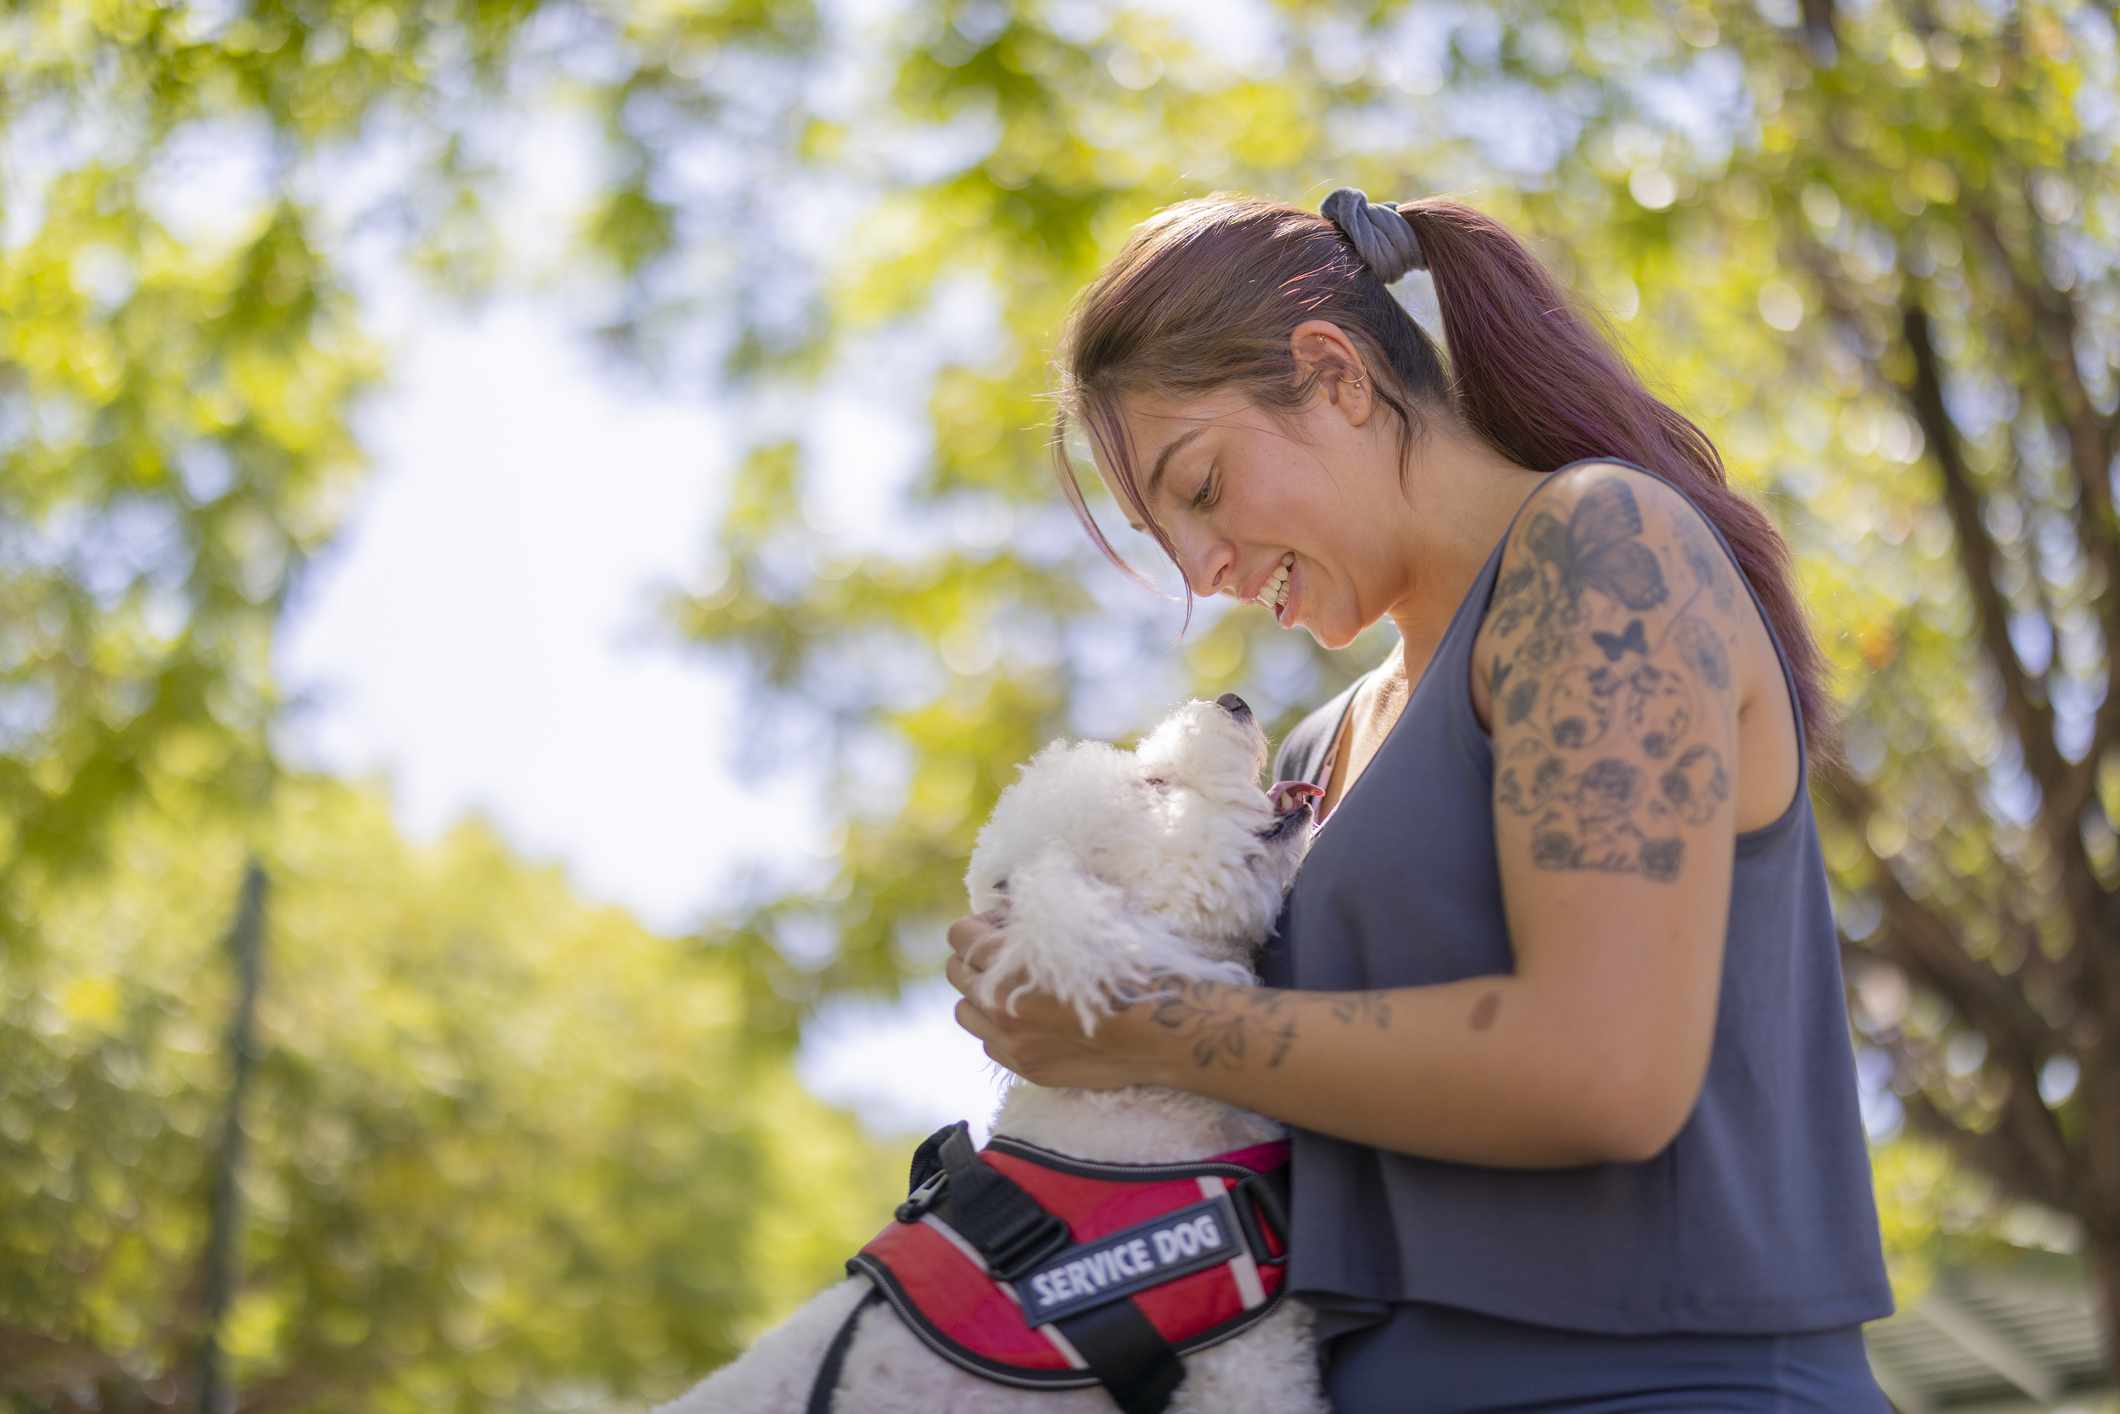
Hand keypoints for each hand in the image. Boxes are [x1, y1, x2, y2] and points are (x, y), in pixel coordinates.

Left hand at [943, 907, 1156, 1090]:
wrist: (1165, 1028)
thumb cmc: (1130, 966)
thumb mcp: (1089, 919)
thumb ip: (1047, 906)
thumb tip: (1026, 894)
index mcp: (1008, 962)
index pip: (960, 936)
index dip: (980, 923)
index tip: (1003, 923)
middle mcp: (998, 1005)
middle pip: (957, 972)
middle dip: (976, 956)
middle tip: (1006, 951)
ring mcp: (1012, 1043)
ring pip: (966, 1012)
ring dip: (980, 995)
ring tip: (1010, 987)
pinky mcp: (1028, 1069)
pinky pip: (990, 1045)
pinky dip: (999, 1028)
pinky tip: (1028, 1018)